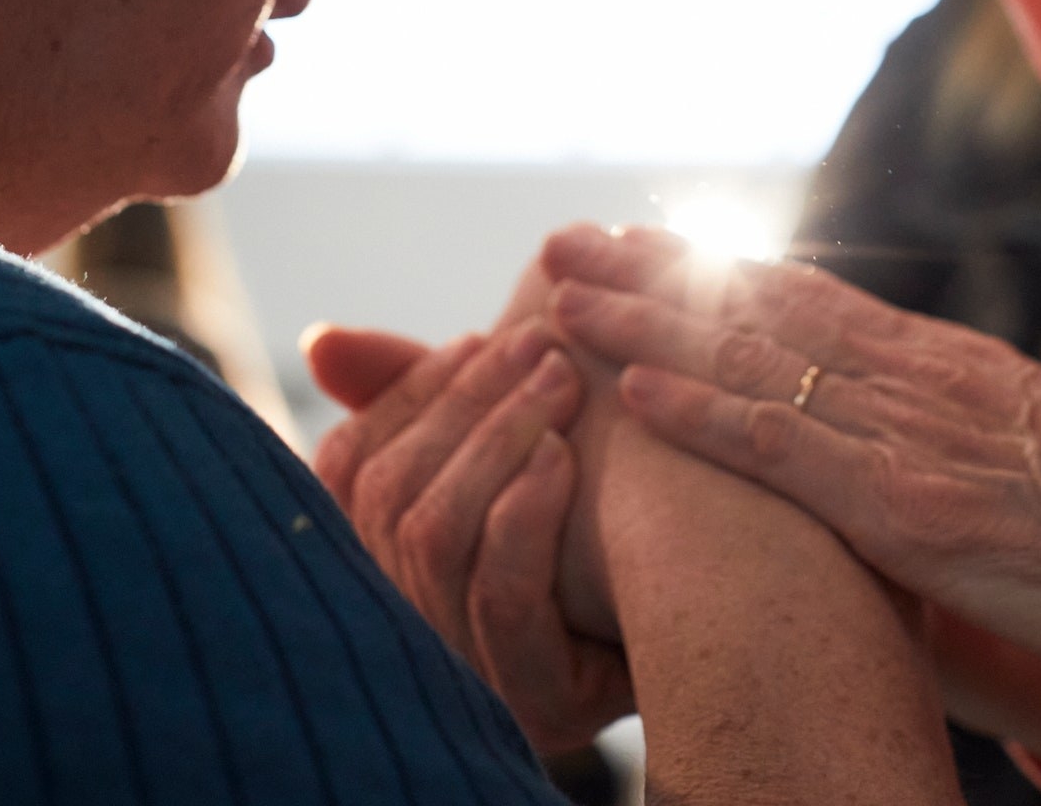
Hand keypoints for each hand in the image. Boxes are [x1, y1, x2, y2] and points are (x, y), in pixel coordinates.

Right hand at [308, 318, 633, 751]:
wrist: (719, 603)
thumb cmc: (599, 513)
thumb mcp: (504, 448)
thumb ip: (415, 397)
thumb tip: (320, 342)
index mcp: (389, 568)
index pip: (350, 471)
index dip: (405, 396)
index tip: (475, 338)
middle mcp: (415, 631)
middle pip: (391, 499)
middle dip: (462, 403)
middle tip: (535, 340)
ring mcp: (473, 678)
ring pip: (436, 537)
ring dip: (497, 438)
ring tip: (559, 377)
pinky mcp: (542, 703)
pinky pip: (500, 596)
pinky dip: (524, 509)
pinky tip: (565, 454)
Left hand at [542, 221, 1040, 801]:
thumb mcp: (1019, 446)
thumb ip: (946, 432)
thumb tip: (902, 440)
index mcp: (932, 361)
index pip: (800, 300)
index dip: (711, 270)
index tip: (644, 242)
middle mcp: (902, 375)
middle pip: (751, 307)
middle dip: (653, 273)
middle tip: (567, 241)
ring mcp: (894, 432)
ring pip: (745, 357)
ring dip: (646, 322)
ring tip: (565, 291)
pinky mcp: (896, 500)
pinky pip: (783, 445)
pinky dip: (704, 411)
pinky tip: (640, 388)